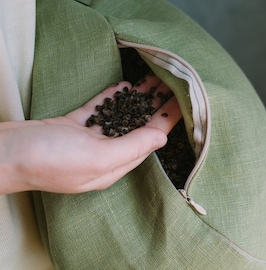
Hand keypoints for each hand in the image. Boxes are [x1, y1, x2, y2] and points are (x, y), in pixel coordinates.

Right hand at [0, 76, 181, 193]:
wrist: (6, 153)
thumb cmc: (49, 160)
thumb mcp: (96, 157)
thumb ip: (131, 148)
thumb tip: (161, 138)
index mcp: (113, 165)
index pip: (147, 141)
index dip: (166, 122)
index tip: (181, 104)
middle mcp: (104, 154)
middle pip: (136, 127)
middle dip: (154, 107)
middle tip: (170, 87)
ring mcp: (87, 139)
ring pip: (119, 116)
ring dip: (136, 99)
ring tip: (153, 81)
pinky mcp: (73, 126)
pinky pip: (98, 110)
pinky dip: (112, 98)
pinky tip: (125, 86)